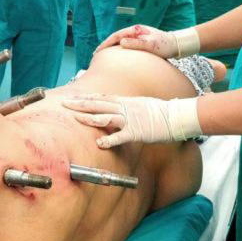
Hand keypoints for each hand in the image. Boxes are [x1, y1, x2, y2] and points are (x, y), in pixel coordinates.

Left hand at [62, 94, 200, 147]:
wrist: (177, 115)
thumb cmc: (161, 112)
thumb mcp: (142, 105)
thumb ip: (128, 106)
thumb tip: (119, 108)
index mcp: (126, 101)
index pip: (101, 97)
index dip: (85, 98)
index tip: (72, 97)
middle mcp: (125, 107)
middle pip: (98, 104)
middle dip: (80, 104)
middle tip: (64, 104)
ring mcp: (130, 119)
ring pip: (105, 117)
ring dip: (89, 118)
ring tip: (75, 119)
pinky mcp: (137, 131)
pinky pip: (121, 136)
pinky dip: (109, 140)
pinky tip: (99, 144)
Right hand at [95, 24, 199, 58]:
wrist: (178, 45)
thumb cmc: (165, 45)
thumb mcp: (151, 45)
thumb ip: (136, 43)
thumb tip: (121, 43)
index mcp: (136, 30)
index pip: (116, 36)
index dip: (106, 44)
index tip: (97, 52)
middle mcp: (135, 32)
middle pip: (116, 38)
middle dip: (106, 46)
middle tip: (95, 55)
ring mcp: (138, 36)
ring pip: (120, 42)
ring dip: (111, 48)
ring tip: (103, 57)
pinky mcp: (141, 42)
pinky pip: (126, 46)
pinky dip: (119, 50)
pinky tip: (116, 57)